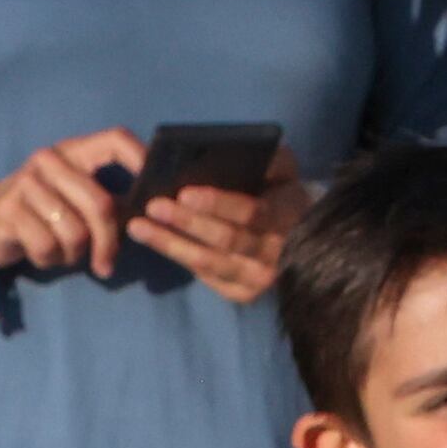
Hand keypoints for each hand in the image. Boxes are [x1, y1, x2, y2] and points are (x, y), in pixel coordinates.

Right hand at [0, 130, 143, 280]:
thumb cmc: (39, 211)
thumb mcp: (71, 196)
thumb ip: (105, 197)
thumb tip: (149, 213)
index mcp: (74, 150)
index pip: (116, 140)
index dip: (140, 161)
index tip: (152, 194)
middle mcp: (50, 160)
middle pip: (101, 203)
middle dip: (110, 240)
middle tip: (108, 262)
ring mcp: (26, 184)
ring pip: (75, 231)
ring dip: (76, 254)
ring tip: (67, 253)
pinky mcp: (8, 212)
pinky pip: (48, 246)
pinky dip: (51, 259)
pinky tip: (45, 255)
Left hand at [121, 144, 307, 305]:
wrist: (307, 238)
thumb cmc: (286, 196)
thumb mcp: (287, 172)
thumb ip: (270, 161)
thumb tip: (234, 154)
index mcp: (287, 218)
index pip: (251, 213)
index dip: (217, 204)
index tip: (184, 193)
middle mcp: (273, 254)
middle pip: (224, 240)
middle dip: (186, 223)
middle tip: (153, 206)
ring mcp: (257, 278)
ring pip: (208, 262)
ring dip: (170, 244)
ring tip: (139, 227)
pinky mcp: (242, 293)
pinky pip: (205, 275)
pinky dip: (180, 258)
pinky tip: (158, 242)